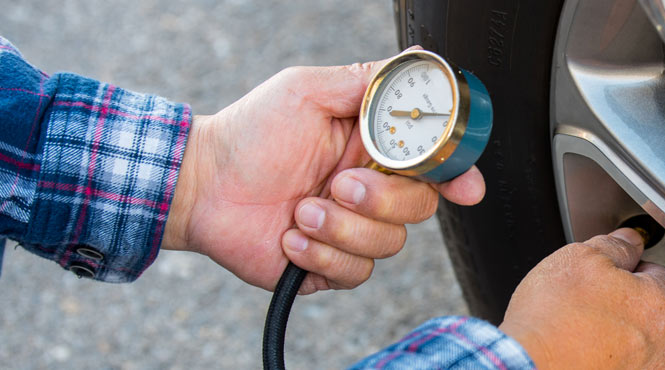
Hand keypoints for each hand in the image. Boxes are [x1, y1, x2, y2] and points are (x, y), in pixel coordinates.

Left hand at [162, 48, 485, 293]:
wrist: (200, 184)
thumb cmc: (250, 133)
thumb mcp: (308, 91)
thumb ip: (367, 81)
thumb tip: (418, 57)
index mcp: (375, 149)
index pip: (434, 163)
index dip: (457, 174)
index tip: (464, 187)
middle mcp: (371, 190)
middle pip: (421, 206)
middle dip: (382, 199)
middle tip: (339, 184)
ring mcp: (353, 230)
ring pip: (389, 243)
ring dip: (341, 228)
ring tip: (299, 211)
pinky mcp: (331, 265)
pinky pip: (355, 272)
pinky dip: (319, 254)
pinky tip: (289, 237)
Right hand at [499, 229, 664, 368]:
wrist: (527, 366)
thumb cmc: (552, 320)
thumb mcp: (581, 258)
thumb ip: (614, 246)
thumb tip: (629, 241)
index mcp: (659, 306)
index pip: (660, 274)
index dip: (631, 266)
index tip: (610, 268)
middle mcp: (658, 346)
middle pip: (646, 310)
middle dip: (620, 299)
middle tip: (586, 295)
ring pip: (630, 339)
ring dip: (610, 330)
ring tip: (575, 324)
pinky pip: (614, 362)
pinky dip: (598, 353)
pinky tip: (574, 346)